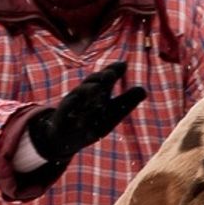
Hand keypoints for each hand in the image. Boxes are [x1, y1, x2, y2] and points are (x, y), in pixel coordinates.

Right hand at [28, 61, 148, 163]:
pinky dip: (70, 105)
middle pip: (93, 84)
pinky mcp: (60, 118)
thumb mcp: (110, 114)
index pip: (105, 80)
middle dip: (101, 79)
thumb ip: (126, 101)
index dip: (113, 71)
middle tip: (111, 74)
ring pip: (78, 95)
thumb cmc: (90, 123)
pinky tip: (75, 100)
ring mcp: (71, 106)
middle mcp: (83, 97)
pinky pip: (64, 110)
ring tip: (98, 88)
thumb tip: (143, 90)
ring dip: (88, 90)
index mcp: (97, 94)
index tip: (123, 65)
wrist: (63, 139)